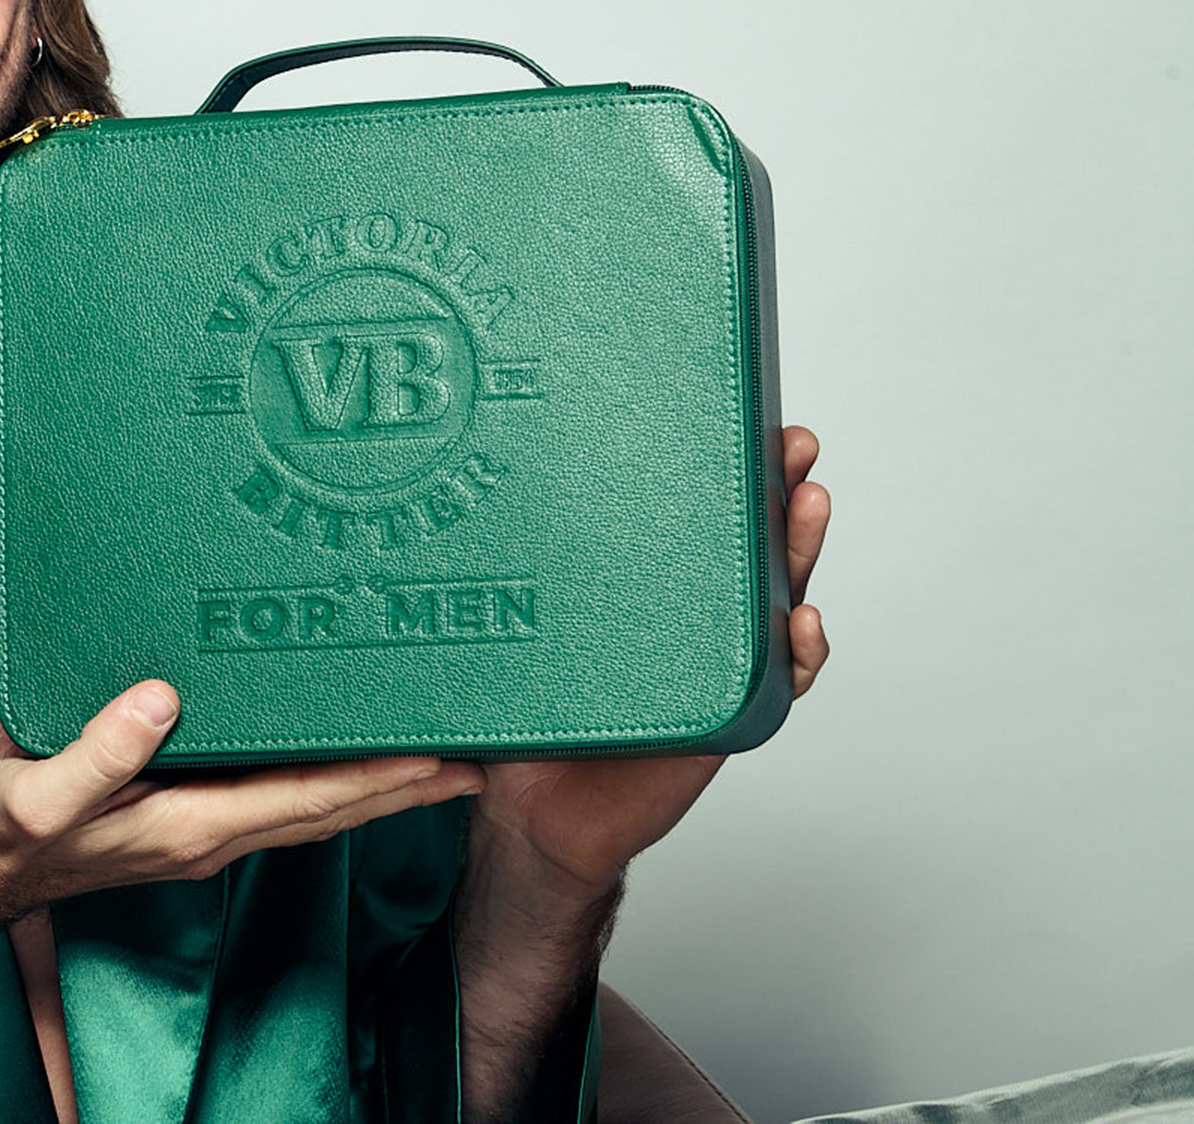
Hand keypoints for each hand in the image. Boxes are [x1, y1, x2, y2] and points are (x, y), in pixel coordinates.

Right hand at [0, 681, 486, 912]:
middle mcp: (210, 835)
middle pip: (330, 812)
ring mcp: (203, 832)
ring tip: (434, 764)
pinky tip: (338, 765)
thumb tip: (162, 700)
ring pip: (313, 811)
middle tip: (475, 763)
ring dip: (377, 790)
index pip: (305, 801)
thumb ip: (97, 753)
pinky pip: (280, 803)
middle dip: (404, 790)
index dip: (374, 779)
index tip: (435, 758)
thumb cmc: (6, 834)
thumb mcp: (36, 794)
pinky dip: (328, 786)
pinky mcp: (189, 819)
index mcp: (188, 826)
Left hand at [466, 425, 834, 899]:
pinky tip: (800, 622)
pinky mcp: (722, 720)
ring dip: (800, 553)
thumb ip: (478, 593)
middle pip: (744, 545)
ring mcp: (711, 665)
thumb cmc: (519, 723)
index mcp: (637, 589)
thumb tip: (420, 520)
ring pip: (771, 599)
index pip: (686, 518)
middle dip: (777, 488)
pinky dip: (797, 655)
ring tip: (810, 504)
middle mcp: (684, 618)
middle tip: (791, 442)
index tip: (740, 413)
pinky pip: (774, 685)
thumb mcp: (499, 643)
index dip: (719, 468)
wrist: (532, 818)